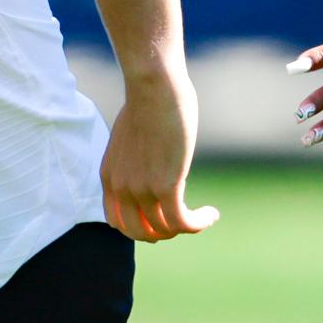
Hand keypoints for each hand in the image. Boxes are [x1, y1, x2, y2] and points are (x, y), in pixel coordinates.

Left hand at [99, 65, 218, 242]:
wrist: (153, 88)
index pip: (118, 222)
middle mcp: (122, 188)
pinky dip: (199, 223)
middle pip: (140, 233)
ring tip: (205, 215)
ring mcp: (142, 189)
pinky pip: (182, 222)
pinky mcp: (166, 186)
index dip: (141, 227)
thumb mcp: (131, 137)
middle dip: (163, 233)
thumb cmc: (147, 102)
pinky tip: (212, 213)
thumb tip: (155, 161)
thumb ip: (136, 157)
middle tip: (183, 220)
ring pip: (165, 231)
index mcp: (110, 177)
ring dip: (188, 227)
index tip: (161, 216)